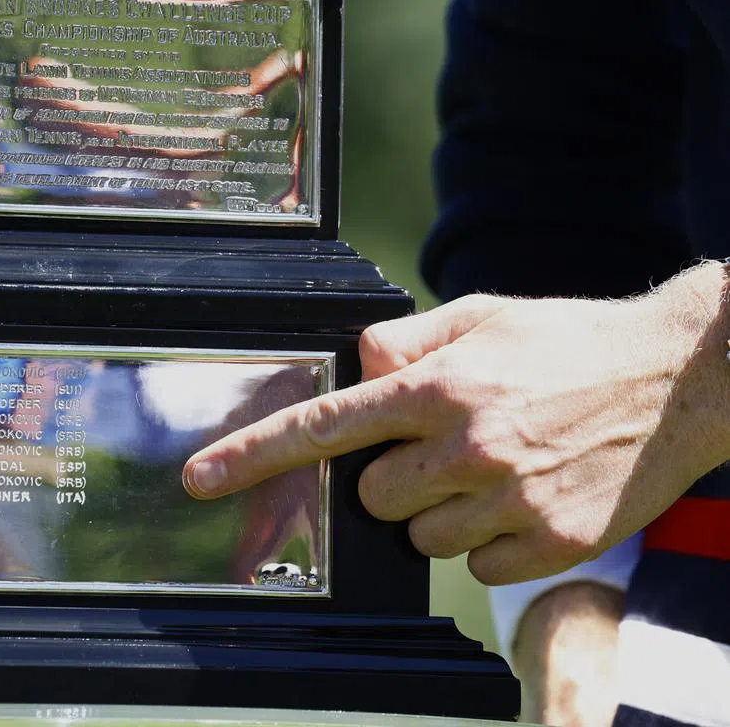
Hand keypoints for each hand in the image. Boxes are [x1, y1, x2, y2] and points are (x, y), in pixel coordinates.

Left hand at [183, 263, 729, 583]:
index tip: (201, 478)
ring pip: (422, 537)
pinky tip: (526, 496)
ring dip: (443, 510)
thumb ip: (405, 339)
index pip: (325, 427)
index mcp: (441, 386)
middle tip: (444, 446)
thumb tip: (352, 363)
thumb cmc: (569, 342)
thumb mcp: (481, 315)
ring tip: (496, 465)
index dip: (253, 455)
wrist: (680, 379)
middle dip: (392, 479)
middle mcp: (469, 445)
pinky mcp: (553, 543)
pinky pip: (477, 566)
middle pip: (372, 498)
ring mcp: (512, 499)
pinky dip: (489, 540)